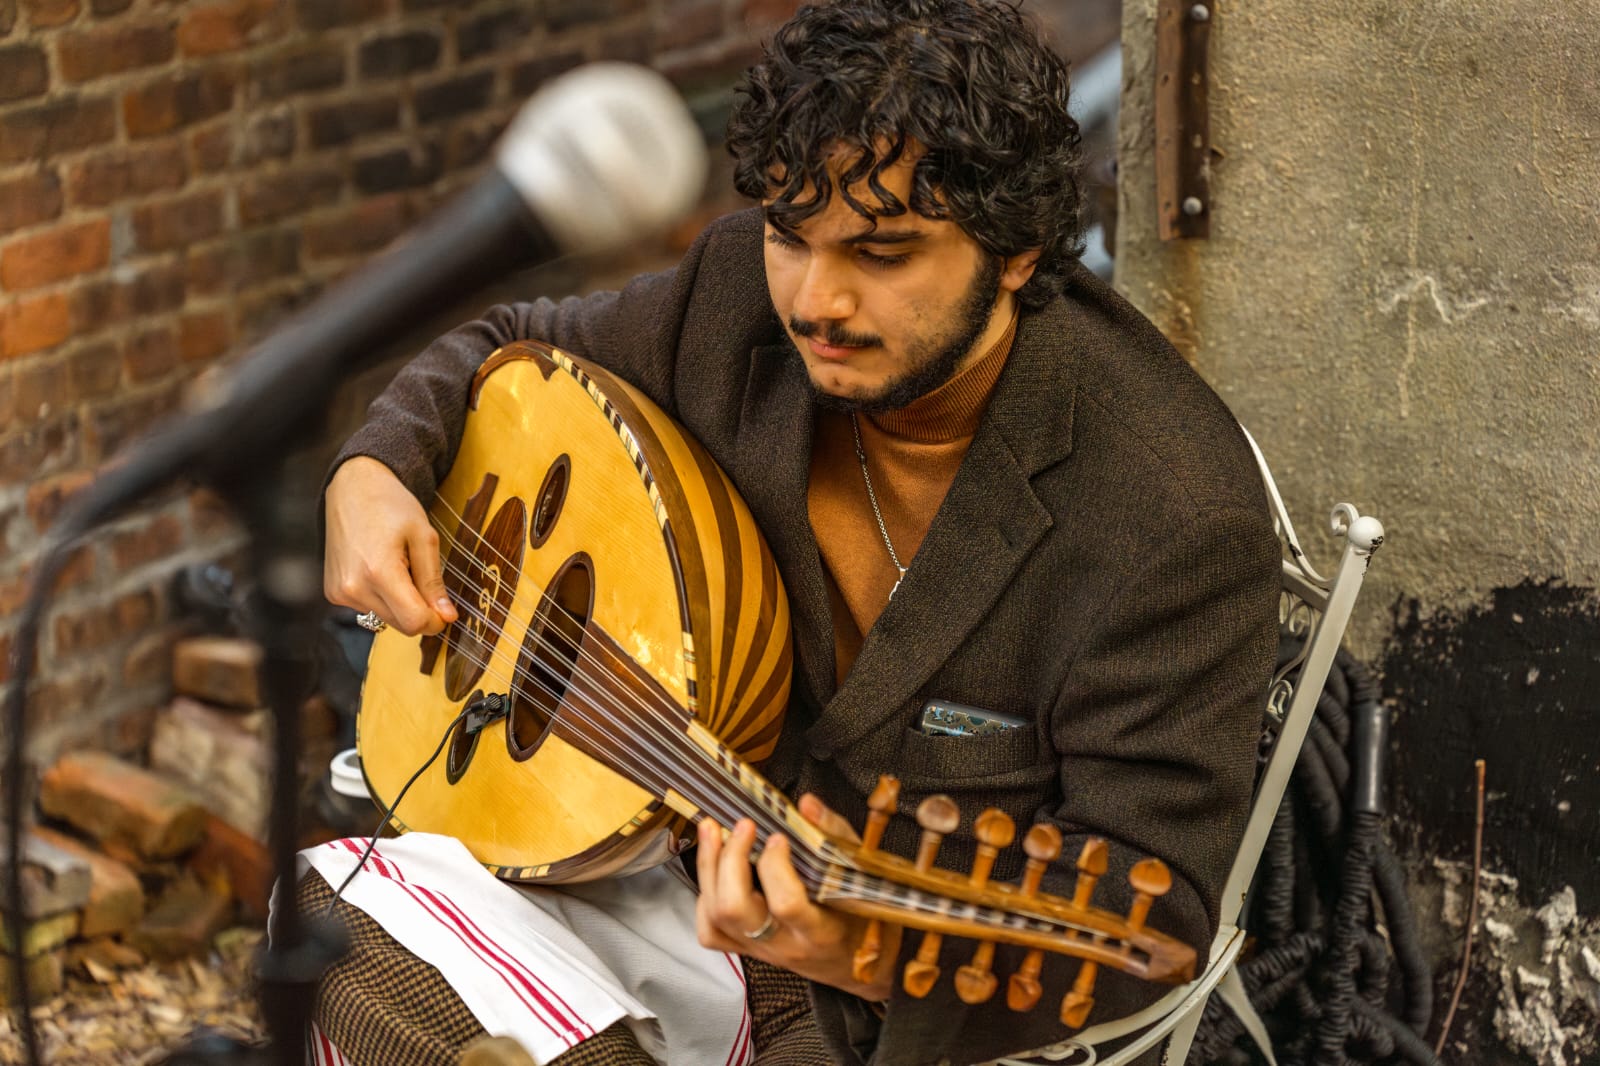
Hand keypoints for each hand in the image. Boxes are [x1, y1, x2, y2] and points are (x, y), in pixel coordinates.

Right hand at [323, 456, 457, 635]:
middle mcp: (353, 587)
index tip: (444, 608)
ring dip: (400, 603)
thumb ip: (434, 582)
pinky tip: (379, 569)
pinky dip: (382, 597)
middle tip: (419, 575)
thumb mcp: (424, 537)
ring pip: (386, 619)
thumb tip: (447, 617)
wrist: (353, 488)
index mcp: (379, 572)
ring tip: (397, 567)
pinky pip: (369, 609)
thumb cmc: (391, 506)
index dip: (435, 620)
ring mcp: (340, 592)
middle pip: (401, 625)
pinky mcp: (333, 593)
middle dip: (419, 610)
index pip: (414, 622)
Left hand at [695, 793, 899, 1000]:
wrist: (865, 968)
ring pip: (716, 918)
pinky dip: (704, 899)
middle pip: (735, 909)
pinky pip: (711, 933)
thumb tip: (806, 804)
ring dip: (708, 870)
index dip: (775, 866)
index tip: (779, 836)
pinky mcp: (750, 952)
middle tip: (742, 826)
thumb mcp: (863, 877)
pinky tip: (713, 873)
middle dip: (729, 860)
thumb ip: (835, 836)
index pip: (786, 903)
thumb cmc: (866, 919)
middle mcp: (785, 945)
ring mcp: (763, 951)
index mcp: (821, 931)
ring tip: (712, 832)